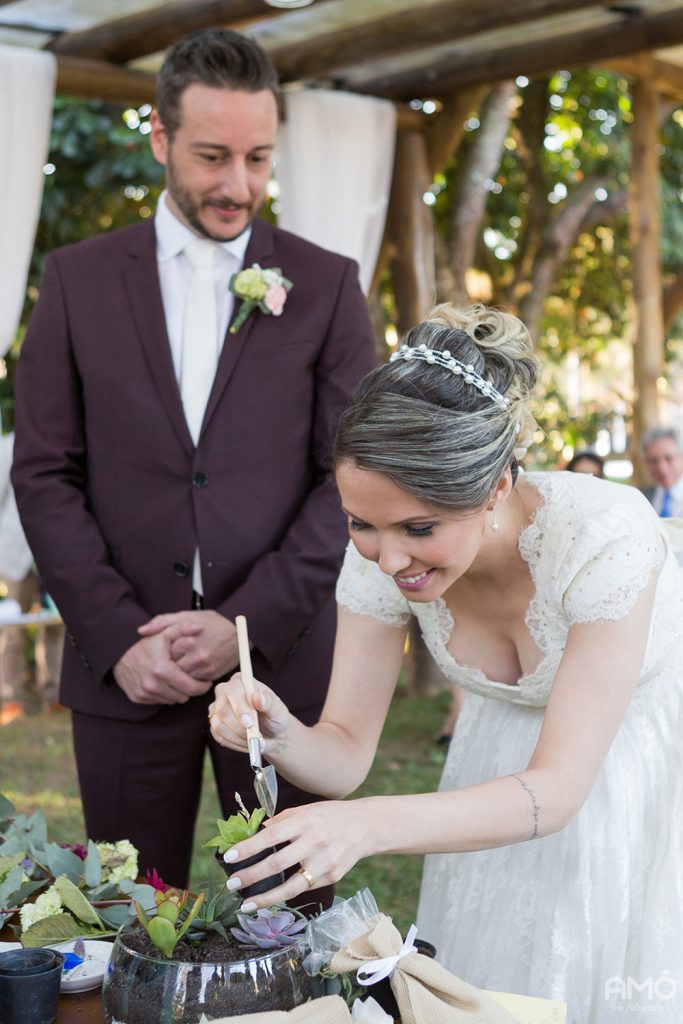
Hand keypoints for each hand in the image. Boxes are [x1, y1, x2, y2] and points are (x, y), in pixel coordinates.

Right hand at [113, 632, 213, 704]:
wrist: (117, 652)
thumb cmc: (146, 642)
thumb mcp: (165, 633)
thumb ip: (184, 628)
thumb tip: (200, 628)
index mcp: (163, 670)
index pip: (192, 688)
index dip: (202, 686)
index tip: (206, 680)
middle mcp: (152, 685)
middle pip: (184, 697)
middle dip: (190, 688)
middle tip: (191, 679)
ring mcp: (144, 693)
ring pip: (172, 701)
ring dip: (177, 692)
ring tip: (178, 679)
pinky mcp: (137, 698)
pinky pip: (159, 702)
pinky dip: (164, 694)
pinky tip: (165, 683)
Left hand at [138, 611, 238, 679]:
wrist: (241, 632)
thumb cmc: (212, 622)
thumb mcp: (187, 615)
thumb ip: (162, 622)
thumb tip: (140, 631)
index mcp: (186, 639)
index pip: (163, 653)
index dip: (162, 653)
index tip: (163, 650)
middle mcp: (195, 655)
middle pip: (171, 668)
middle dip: (168, 666)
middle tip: (168, 661)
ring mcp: (204, 667)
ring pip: (181, 678)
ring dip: (178, 675)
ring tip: (179, 666)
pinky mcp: (211, 675)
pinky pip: (193, 683)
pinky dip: (190, 679)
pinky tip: (190, 670)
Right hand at [208, 674, 288, 752]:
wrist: (272, 734)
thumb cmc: (275, 716)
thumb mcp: (277, 709)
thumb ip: (268, 702)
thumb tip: (257, 697)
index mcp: (240, 681)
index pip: (233, 689)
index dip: (240, 707)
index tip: (250, 723)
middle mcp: (224, 692)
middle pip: (222, 709)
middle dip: (238, 726)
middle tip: (255, 737)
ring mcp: (217, 709)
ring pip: (218, 725)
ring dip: (239, 737)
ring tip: (255, 741)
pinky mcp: (215, 726)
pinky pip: (219, 737)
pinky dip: (235, 743)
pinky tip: (247, 743)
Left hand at [219, 800, 372, 909]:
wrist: (365, 826)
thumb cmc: (329, 816)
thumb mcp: (305, 810)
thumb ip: (281, 821)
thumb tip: (256, 833)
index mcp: (304, 821)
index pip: (270, 836)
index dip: (248, 848)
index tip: (229, 857)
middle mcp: (314, 842)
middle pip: (277, 864)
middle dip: (251, 876)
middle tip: (232, 884)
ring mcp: (324, 862)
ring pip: (291, 886)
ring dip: (266, 898)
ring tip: (246, 905)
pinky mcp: (332, 877)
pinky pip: (304, 889)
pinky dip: (285, 894)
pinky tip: (271, 898)